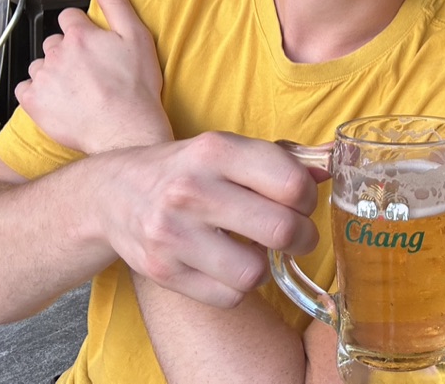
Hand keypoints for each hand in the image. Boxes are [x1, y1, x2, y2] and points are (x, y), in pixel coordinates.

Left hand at [15, 0, 171, 153]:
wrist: (125, 129)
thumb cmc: (135, 88)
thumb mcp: (138, 38)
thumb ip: (117, 4)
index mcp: (80, 35)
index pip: (69, 18)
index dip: (82, 29)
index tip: (91, 44)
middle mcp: (57, 52)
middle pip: (54, 42)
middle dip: (67, 52)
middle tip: (88, 71)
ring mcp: (43, 77)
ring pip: (40, 65)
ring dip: (52, 72)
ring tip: (75, 88)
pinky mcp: (34, 101)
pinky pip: (26, 89)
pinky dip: (38, 93)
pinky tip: (60, 100)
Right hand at [99, 132, 321, 307]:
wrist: (112, 193)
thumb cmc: (187, 170)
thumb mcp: (229, 149)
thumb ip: (284, 158)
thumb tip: (332, 165)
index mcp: (215, 150)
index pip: (292, 183)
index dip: (309, 197)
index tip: (301, 201)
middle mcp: (191, 189)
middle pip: (281, 229)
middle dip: (302, 236)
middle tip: (296, 234)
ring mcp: (173, 234)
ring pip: (256, 272)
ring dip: (267, 265)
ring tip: (258, 250)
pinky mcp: (162, 271)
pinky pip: (229, 296)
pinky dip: (239, 286)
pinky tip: (229, 263)